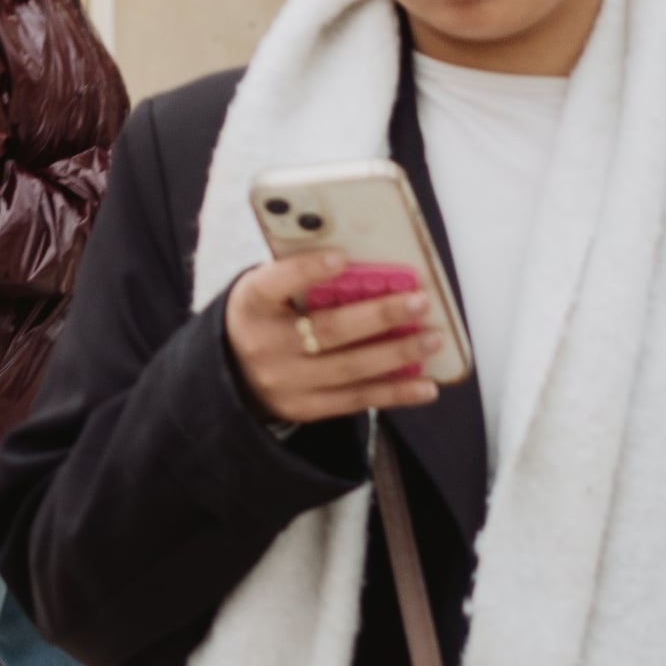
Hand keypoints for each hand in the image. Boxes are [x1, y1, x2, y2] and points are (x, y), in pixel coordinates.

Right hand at [219, 261, 442, 430]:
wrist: (232, 371)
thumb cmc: (266, 316)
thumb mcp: (268, 289)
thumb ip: (302, 276)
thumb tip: (363, 263)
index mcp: (253, 304)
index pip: (275, 283)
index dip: (307, 271)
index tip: (342, 258)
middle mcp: (265, 346)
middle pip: (327, 331)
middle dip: (379, 316)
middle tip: (419, 302)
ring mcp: (285, 383)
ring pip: (349, 369)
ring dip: (397, 355)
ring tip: (433, 340)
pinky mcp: (305, 407)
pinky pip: (355, 400)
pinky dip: (395, 393)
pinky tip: (426, 386)